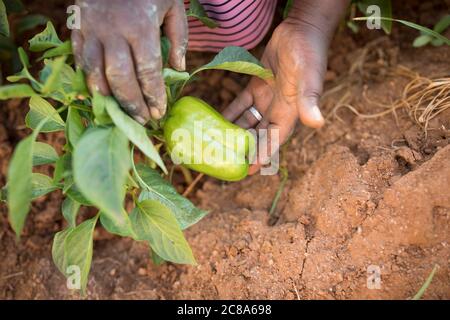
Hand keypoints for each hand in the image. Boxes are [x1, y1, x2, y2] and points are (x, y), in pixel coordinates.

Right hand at [72, 0, 187, 122]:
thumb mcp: (173, 6)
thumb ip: (178, 38)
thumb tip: (179, 70)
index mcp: (141, 27)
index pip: (148, 72)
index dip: (153, 96)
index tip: (158, 113)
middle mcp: (114, 31)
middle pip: (121, 79)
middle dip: (132, 104)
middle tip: (141, 120)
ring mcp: (92, 29)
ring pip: (95, 71)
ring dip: (106, 96)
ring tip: (118, 111)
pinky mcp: (77, 25)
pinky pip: (79, 57)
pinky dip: (87, 76)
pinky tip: (97, 90)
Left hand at [222, 0, 347, 173]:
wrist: (300, 31)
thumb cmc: (308, 54)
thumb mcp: (308, 78)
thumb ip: (309, 100)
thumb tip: (317, 123)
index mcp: (290, 112)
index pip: (274, 140)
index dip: (263, 155)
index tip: (249, 170)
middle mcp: (277, 110)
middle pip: (259, 135)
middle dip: (245, 149)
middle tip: (227, 160)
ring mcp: (266, 99)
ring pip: (248, 122)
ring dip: (234, 132)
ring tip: (217, 144)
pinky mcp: (256, 87)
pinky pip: (241, 104)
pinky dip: (231, 112)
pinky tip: (216, 120)